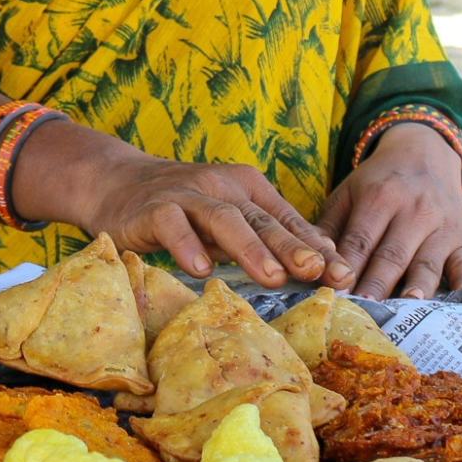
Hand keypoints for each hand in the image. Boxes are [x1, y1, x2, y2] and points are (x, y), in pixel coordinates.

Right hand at [74, 152, 349, 287]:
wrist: (117, 184)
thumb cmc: (184, 209)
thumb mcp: (229, 216)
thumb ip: (267, 234)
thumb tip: (323, 258)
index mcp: (247, 187)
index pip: (287, 219)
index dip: (316, 246)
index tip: (344, 274)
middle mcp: (222, 186)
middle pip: (262, 219)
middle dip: (293, 247)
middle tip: (318, 271)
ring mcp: (187, 194)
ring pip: (224, 219)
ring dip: (250, 248)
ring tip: (273, 277)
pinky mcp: (154, 208)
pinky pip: (173, 225)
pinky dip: (188, 246)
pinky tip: (202, 270)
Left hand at [315, 122, 461, 298]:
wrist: (425, 154)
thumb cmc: (379, 182)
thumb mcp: (349, 192)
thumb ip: (329, 227)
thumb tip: (311, 263)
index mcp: (379, 197)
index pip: (360, 240)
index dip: (347, 268)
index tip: (335, 295)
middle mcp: (414, 211)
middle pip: (392, 255)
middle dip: (376, 285)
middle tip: (363, 312)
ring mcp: (442, 226)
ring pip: (427, 264)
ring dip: (416, 288)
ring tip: (404, 311)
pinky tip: (457, 308)